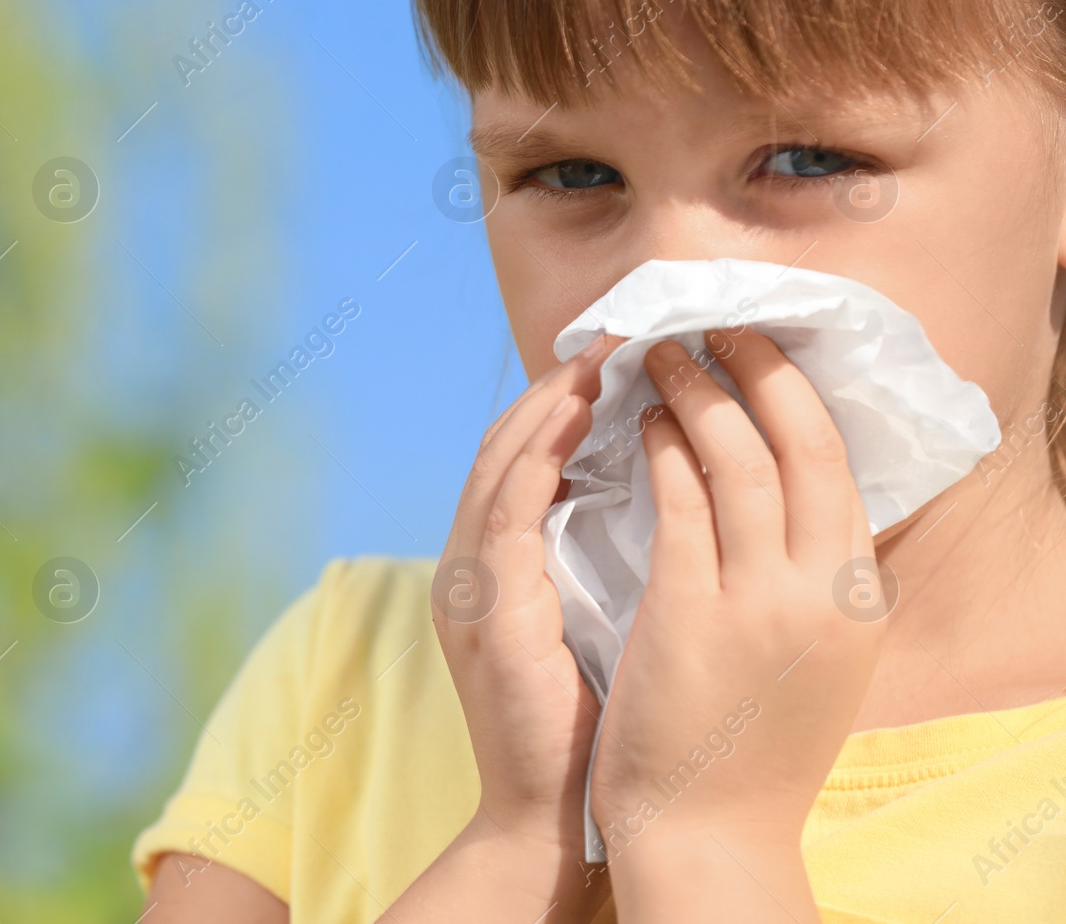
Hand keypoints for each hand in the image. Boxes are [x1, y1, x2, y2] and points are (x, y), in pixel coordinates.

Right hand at [424, 333, 621, 916]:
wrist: (554, 814)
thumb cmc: (596, 720)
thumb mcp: (601, 618)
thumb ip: (612, 554)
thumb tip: (678, 491)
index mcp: (500, 567)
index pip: (529, 460)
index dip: (567, 401)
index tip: (625, 355)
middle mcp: (471, 564)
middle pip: (507, 446)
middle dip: (557, 384)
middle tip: (615, 331)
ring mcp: (468, 584)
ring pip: (498, 464)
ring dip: (546, 402)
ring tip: (599, 354)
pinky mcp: (482, 610)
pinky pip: (504, 511)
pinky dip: (535, 456)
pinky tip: (575, 417)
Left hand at [590, 328, 884, 920]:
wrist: (708, 830)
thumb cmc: (747, 741)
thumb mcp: (806, 655)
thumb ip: (802, 583)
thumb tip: (785, 508)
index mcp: (856, 599)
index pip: (840, 467)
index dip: (799, 398)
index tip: (763, 351)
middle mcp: (825, 592)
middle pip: (802, 443)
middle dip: (758, 371)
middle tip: (718, 323)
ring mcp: (764, 602)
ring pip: (740, 460)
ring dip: (701, 393)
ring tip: (666, 354)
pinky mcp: (696, 614)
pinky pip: (681, 504)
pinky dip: (665, 451)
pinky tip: (644, 420)